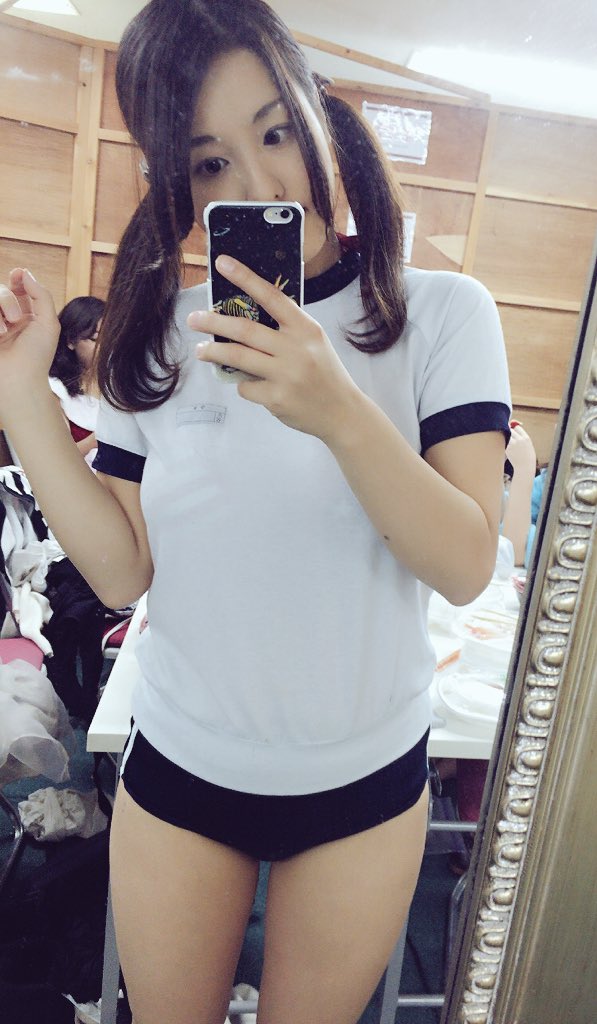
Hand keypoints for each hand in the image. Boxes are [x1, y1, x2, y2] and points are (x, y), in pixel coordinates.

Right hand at [0, 268, 59, 410]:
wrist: (17, 382)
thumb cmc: (36, 357)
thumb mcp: (49, 323)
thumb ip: (41, 295)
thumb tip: (25, 274)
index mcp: (27, 319)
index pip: (18, 290)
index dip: (17, 280)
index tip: (17, 275)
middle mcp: (8, 322)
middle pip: (0, 292)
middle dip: (5, 299)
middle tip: (14, 319)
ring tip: (2, 332)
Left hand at [187, 255, 359, 441]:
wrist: (342, 412)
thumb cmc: (324, 373)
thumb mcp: (313, 343)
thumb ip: (286, 329)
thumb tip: (242, 319)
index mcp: (306, 329)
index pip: (272, 296)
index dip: (245, 278)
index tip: (222, 264)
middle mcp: (296, 349)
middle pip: (245, 330)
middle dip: (213, 322)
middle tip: (194, 319)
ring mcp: (286, 375)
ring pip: (238, 357)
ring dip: (213, 352)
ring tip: (200, 350)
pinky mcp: (276, 398)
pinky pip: (246, 387)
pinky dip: (244, 385)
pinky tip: (254, 386)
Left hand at [506, 423, 536, 475]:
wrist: (525, 466)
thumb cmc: (527, 455)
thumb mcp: (528, 444)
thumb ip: (522, 436)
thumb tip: (514, 427)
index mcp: (526, 438)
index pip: (517, 427)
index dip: (514, 428)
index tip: (513, 431)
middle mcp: (519, 440)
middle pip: (510, 430)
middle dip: (509, 431)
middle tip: (509, 436)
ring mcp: (512, 444)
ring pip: (506, 436)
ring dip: (506, 437)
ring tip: (510, 444)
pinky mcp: (507, 449)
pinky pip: (505, 443)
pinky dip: (505, 444)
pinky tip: (510, 449)